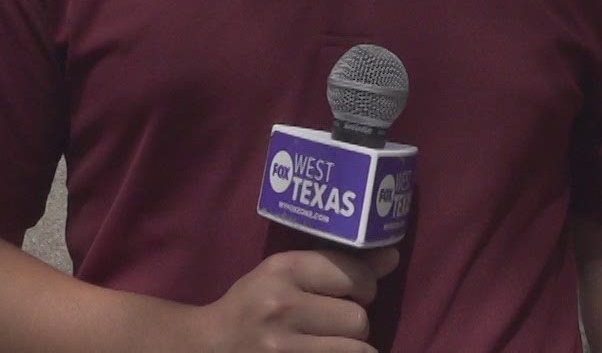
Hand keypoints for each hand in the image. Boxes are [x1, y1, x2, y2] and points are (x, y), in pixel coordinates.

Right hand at [197, 247, 398, 351]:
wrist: (210, 346)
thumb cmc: (253, 304)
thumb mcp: (285, 273)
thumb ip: (336, 265)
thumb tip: (392, 258)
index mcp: (283, 269)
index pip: (354, 275)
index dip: (364, 286)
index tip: (353, 292)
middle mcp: (282, 307)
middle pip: (359, 318)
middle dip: (355, 321)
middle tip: (337, 322)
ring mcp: (283, 348)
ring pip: (356, 350)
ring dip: (351, 347)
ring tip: (330, 341)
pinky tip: (326, 351)